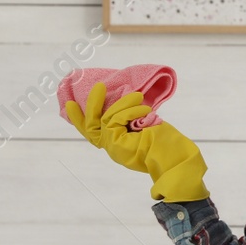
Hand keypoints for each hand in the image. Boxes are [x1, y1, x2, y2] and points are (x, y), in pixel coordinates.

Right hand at [65, 81, 209, 201]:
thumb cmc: (165, 142)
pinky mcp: (115, 144)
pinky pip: (114, 119)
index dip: (80, 119)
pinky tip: (144, 110)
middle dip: (91, 105)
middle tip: (98, 86)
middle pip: (90, 127)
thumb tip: (126, 99)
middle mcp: (113, 147)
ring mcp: (113, 147)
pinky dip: (129, 110)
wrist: (175, 158)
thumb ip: (130, 118)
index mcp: (119, 143)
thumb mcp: (144, 125)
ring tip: (139, 97)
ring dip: (123, 104)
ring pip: (105, 118)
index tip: (70, 105)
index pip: (94, 132)